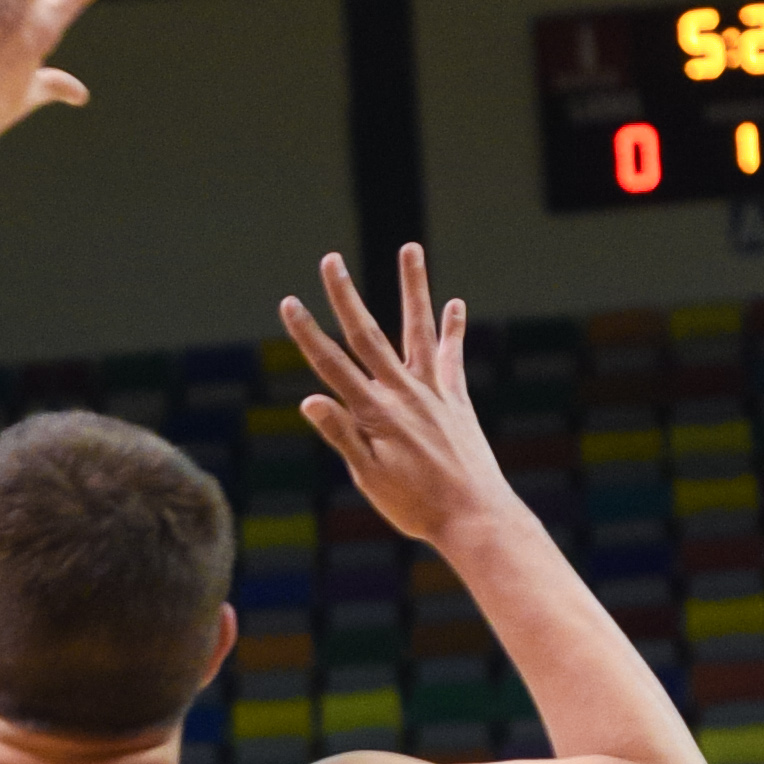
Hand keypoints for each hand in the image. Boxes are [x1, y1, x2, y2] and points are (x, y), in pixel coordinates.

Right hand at [280, 245, 523, 549]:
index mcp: (375, 414)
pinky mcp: (456, 400)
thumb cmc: (415, 505)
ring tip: (411, 248)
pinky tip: (454, 304)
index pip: (332, 366)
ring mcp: (433, 392)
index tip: (290, 303)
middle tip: (330, 261)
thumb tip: (309, 399)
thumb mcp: (368, 477)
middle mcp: (404, 393)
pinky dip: (453, 329)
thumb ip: (341, 434)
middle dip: (346, 297)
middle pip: (368, 335)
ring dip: (414, 287)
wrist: (474, 515)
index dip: (307, 334)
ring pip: (417, 330)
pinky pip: (452, 357)